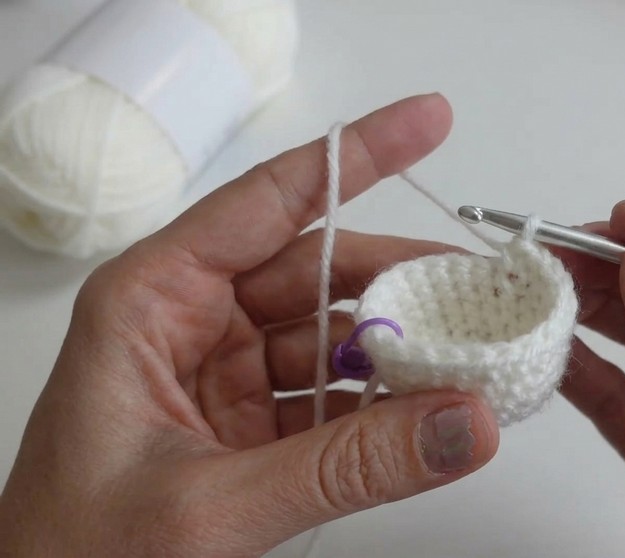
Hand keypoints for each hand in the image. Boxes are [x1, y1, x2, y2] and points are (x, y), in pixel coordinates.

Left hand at [0, 94, 498, 556]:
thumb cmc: (75, 556)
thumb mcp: (211, 505)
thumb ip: (346, 466)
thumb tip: (464, 423)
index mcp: (152, 300)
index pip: (270, 202)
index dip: (356, 155)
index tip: (429, 122)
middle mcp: (191, 322)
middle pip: (320, 269)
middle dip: (402, 275)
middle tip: (481, 283)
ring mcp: (225, 375)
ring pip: (335, 335)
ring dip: (402, 348)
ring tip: (471, 355)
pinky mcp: (251, 425)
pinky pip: (334, 395)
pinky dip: (384, 404)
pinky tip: (429, 410)